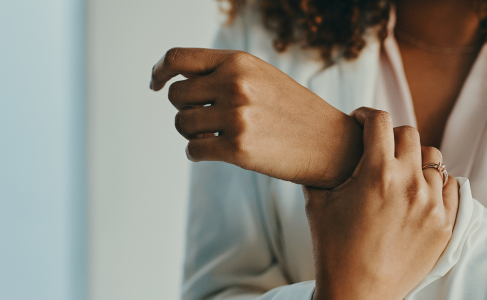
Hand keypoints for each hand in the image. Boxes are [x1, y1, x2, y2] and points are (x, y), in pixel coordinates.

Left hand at [150, 48, 362, 188]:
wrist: (331, 143)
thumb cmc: (293, 111)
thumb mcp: (261, 77)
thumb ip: (222, 73)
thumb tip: (175, 80)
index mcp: (238, 61)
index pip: (178, 58)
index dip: (159, 71)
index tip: (155, 84)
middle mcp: (235, 84)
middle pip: (175, 96)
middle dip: (184, 109)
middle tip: (205, 120)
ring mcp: (237, 116)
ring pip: (181, 124)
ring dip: (192, 133)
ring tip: (216, 136)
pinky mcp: (238, 148)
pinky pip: (193, 150)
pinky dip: (198, 153)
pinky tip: (216, 152)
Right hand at [303, 107, 458, 299]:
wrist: (358, 294)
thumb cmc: (333, 250)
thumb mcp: (317, 204)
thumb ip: (322, 170)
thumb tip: (320, 150)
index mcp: (377, 173)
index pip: (380, 121)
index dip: (367, 115)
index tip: (361, 121)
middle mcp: (410, 183)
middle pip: (409, 134)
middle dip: (390, 136)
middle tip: (378, 148)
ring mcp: (432, 205)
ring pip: (433, 159)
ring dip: (415, 159)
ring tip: (400, 172)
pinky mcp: (445, 224)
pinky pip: (451, 186)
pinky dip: (435, 183)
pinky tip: (418, 191)